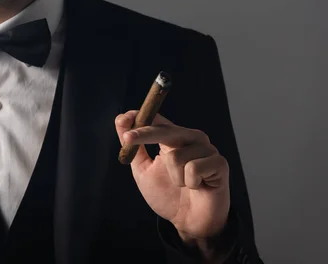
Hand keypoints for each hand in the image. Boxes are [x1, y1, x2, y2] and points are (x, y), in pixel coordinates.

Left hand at [115, 111, 229, 241]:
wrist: (190, 222)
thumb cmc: (168, 195)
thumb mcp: (143, 170)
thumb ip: (134, 148)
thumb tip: (121, 120)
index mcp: (174, 137)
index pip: (157, 120)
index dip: (140, 118)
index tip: (122, 121)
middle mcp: (192, 138)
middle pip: (165, 130)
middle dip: (144, 134)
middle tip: (127, 139)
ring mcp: (207, 149)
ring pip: (176, 156)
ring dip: (174, 178)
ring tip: (184, 185)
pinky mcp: (219, 163)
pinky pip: (193, 169)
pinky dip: (189, 183)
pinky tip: (198, 187)